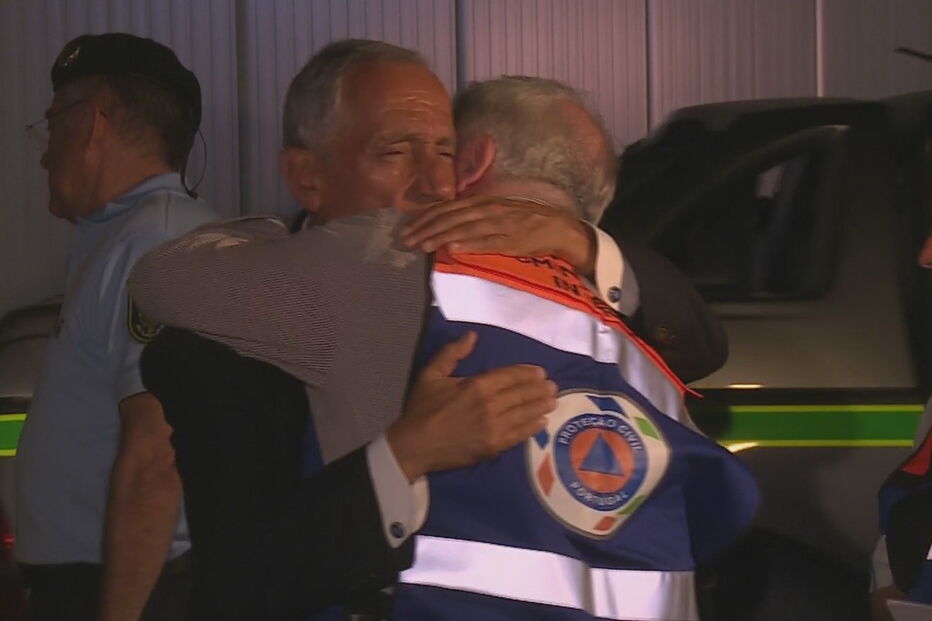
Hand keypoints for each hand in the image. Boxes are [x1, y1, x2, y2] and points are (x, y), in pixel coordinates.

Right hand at [387, 331, 556, 480]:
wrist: (414, 447)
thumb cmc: (422, 409)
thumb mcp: (431, 374)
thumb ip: (452, 353)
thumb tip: (472, 336)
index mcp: (477, 386)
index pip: (510, 376)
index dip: (526, 373)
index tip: (540, 372)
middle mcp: (491, 405)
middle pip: (522, 394)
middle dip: (539, 389)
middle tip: (552, 386)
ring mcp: (494, 428)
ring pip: (524, 414)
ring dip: (540, 406)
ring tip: (552, 400)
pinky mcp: (493, 447)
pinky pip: (519, 435)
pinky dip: (532, 427)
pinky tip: (541, 422)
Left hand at [401, 196, 595, 274]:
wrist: (558, 227)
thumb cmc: (525, 220)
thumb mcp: (497, 211)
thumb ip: (473, 214)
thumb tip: (447, 222)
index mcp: (483, 202)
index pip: (448, 208)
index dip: (426, 217)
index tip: (408, 228)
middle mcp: (488, 209)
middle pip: (451, 218)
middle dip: (427, 229)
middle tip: (407, 241)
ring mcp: (500, 224)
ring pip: (465, 229)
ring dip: (441, 237)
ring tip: (423, 245)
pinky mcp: (511, 240)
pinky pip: (487, 242)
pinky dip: (469, 244)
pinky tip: (453, 249)